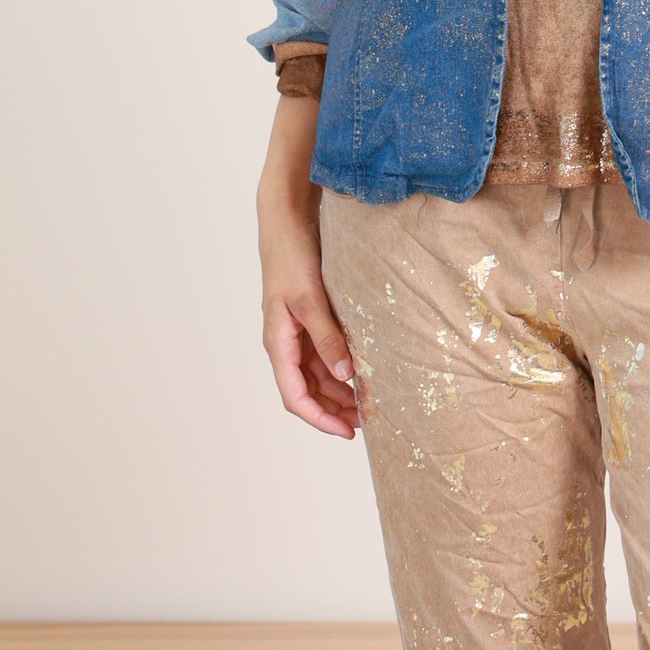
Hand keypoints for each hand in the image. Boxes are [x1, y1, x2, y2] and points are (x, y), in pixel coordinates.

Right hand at [256, 95, 358, 437]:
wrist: (286, 217)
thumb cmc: (291, 254)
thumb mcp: (310, 298)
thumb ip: (327, 337)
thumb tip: (346, 376)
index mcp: (279, 340)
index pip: (295, 396)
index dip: (320, 418)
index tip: (348, 432)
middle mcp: (287, 340)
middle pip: (308, 389)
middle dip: (335, 409)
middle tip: (368, 422)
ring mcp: (298, 328)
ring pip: (319, 373)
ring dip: (340, 391)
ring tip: (370, 403)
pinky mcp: (311, 314)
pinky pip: (326, 352)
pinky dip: (343, 367)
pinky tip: (364, 371)